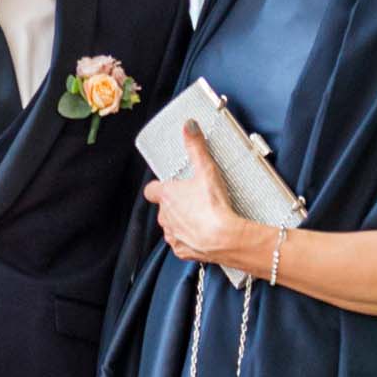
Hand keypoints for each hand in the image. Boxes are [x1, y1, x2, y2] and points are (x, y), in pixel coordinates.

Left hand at [144, 135, 258, 272]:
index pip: (152, 190)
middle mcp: (164, 217)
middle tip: (195, 199)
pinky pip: (181, 243)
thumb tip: (188, 126)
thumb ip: (195, 147)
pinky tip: (204, 233)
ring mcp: (172, 235)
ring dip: (182, 221)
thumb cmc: (213, 206)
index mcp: (166, 196)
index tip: (168, 184)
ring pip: (172, 226)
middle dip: (176, 204)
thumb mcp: (206, 169)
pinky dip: (190, 239)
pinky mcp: (182, 250)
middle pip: (165, 208)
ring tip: (202, 216)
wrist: (224, 238)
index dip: (159, 187)